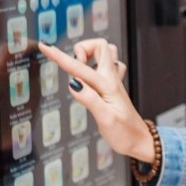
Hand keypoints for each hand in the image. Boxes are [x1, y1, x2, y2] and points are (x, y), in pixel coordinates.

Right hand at [37, 39, 154, 161]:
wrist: (140, 140)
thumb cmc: (124, 133)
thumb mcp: (105, 119)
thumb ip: (90, 99)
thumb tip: (73, 83)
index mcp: (107, 85)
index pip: (79, 67)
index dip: (60, 56)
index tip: (45, 47)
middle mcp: (112, 79)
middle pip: (101, 46)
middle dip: (82, 48)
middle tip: (74, 66)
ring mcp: (114, 81)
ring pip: (106, 53)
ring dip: (91, 54)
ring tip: (80, 69)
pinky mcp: (114, 86)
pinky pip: (109, 65)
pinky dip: (97, 63)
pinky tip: (91, 76)